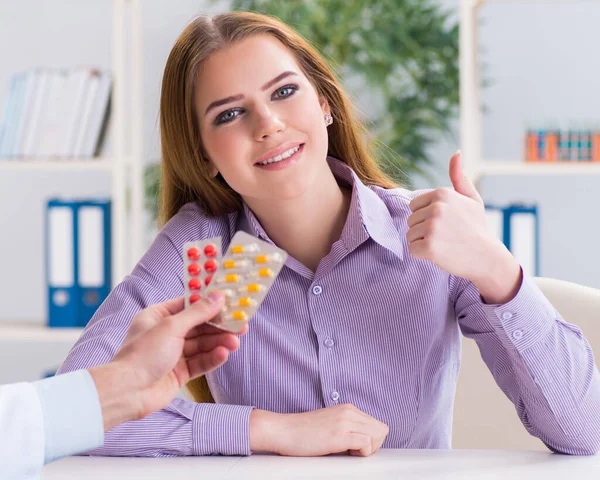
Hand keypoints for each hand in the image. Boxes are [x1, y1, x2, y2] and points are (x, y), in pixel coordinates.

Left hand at [90, 292, 246, 430]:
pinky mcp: (179, 372)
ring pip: (202, 345)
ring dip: (218, 343)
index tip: (230, 302)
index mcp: (158, 316)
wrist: (128, 392)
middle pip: (199, 326)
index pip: (188, 305)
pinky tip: (223, 354)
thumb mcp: (172, 327)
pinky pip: (200, 362)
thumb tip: (218, 297)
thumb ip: (198, 313)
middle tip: (241, 325)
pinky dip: (212, 358)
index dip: (209, 303)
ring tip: (235, 342)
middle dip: (219, 326)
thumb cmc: (143, 354)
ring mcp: (173, 354)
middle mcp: (166, 334)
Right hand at [250, 404, 388, 456]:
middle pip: (381, 429)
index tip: (357, 447)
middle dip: (374, 445)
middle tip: (355, 452)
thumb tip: (362, 441)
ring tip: (350, 452)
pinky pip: (366, 443)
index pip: (377, 424)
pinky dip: (361, 452)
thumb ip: (347, 426)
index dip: (372, 440)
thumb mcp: (330, 422)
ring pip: (378, 434)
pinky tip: (346, 453)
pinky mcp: (339, 434)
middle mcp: (349, 411)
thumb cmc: (302, 431)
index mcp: (348, 408)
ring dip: (368, 448)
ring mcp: (344, 421)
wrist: (283, 430)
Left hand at [407, 150, 520, 302]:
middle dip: (424, 230)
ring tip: (444, 243)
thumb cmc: (477, 228)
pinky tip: (440, 253)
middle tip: (446, 235)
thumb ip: (459, 177)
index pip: (414, 205)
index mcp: (442, 193)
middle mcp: (436, 208)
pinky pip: (412, 249)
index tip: (445, 223)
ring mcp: (432, 227)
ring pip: (410, 235)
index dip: (426, 216)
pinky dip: (423, 255)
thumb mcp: (472, 199)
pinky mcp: (429, 246)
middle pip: (411, 220)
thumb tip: (456, 153)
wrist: (486, 257)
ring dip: (423, 242)